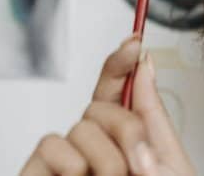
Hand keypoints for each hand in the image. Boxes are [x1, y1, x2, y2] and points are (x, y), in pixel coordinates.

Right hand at [20, 35, 196, 175]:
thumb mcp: (165, 167)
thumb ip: (151, 116)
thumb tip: (144, 66)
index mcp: (126, 143)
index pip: (117, 91)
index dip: (121, 62)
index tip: (134, 41)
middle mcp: (92, 149)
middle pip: (102, 104)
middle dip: (128, 129)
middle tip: (140, 168)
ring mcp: (65, 162)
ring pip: (82, 125)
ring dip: (108, 159)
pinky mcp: (38, 173)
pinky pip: (53, 144)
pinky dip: (72, 167)